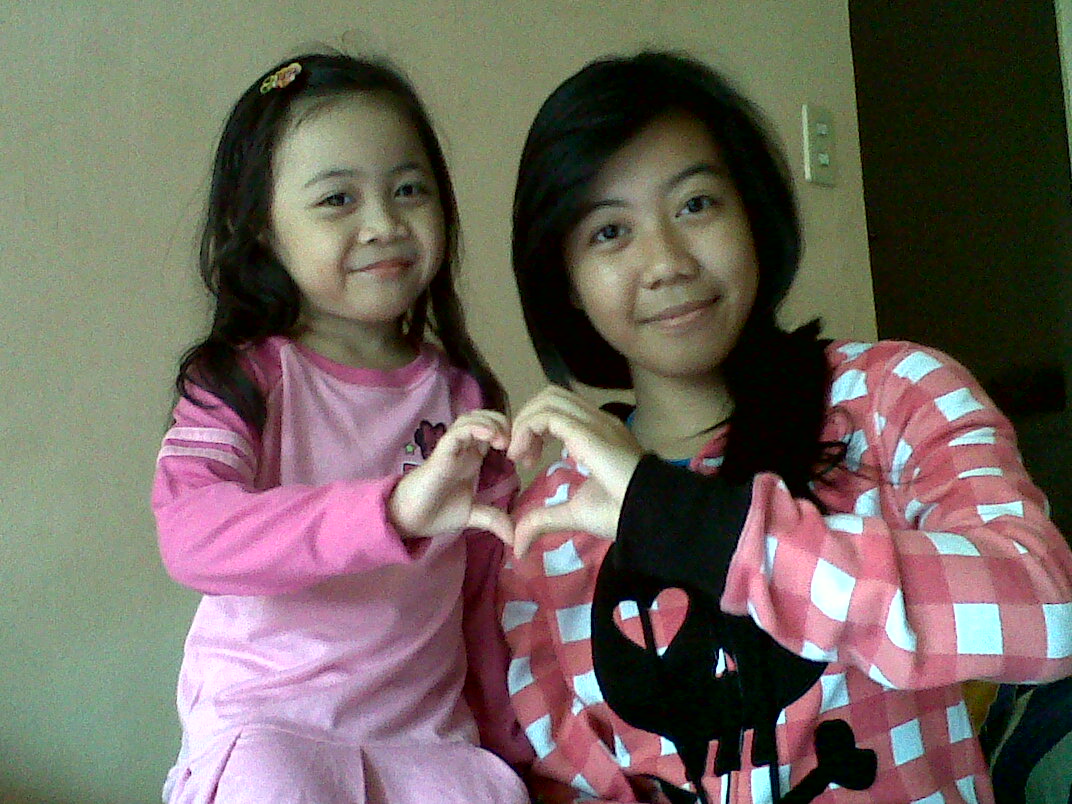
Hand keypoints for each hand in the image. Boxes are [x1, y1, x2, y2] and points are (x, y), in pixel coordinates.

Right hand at [388, 410, 513, 544]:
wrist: (409, 520)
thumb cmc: (436, 512)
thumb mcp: (472, 515)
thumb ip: (493, 519)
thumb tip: (515, 538)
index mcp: (472, 458)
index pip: (493, 431)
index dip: (510, 433)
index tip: (523, 452)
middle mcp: (463, 448)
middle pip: (484, 417)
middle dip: (504, 422)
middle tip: (516, 441)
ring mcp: (452, 448)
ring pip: (471, 418)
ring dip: (491, 422)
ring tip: (503, 440)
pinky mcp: (441, 452)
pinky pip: (459, 431)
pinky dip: (476, 428)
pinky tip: (490, 436)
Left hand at [508, 386, 644, 555]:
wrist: (648, 514)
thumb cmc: (620, 513)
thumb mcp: (574, 514)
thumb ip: (544, 520)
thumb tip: (518, 546)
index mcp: (597, 434)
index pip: (559, 409)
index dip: (534, 428)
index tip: (526, 462)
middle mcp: (596, 421)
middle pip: (551, 396)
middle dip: (526, 420)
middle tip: (521, 456)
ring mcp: (594, 422)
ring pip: (548, 399)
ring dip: (524, 423)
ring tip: (520, 456)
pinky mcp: (587, 431)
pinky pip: (548, 415)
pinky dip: (526, 429)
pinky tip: (524, 456)